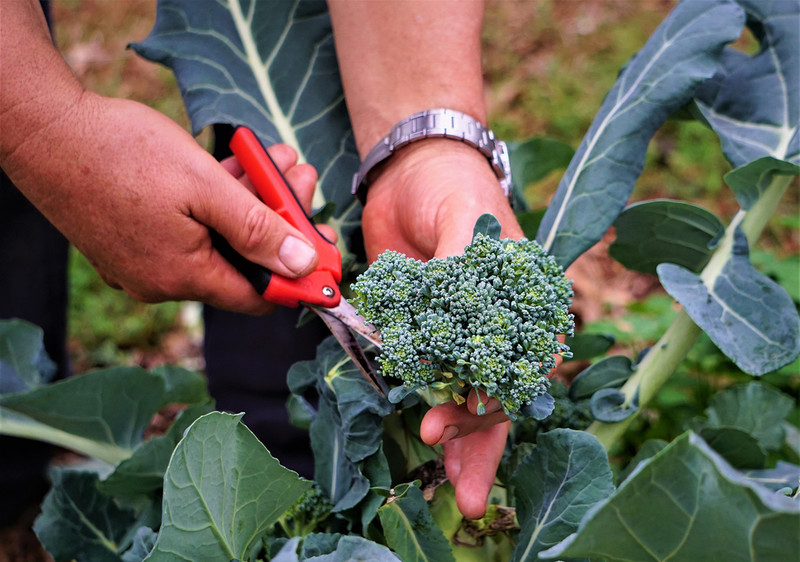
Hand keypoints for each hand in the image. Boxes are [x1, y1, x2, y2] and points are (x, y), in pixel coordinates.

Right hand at [4, 93, 321, 313]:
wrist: (45, 131)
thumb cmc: (122, 154)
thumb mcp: (205, 188)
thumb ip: (257, 230)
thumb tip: (302, 266)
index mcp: (183, 277)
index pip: (259, 297)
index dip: (299, 276)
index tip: (326, 250)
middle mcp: (163, 280)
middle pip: (242, 262)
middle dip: (280, 220)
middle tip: (301, 178)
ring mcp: (145, 261)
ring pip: (218, 239)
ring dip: (252, 202)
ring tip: (277, 160)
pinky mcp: (133, 238)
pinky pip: (191, 229)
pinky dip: (217, 202)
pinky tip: (238, 166)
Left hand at [361, 138, 523, 517]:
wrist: (410, 171)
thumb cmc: (452, 186)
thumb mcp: (465, 214)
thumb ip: (464, 263)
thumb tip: (457, 314)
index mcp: (524, 303)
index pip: (520, 365)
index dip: (495, 400)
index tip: (462, 420)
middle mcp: (499, 325)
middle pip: (498, 394)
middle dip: (481, 442)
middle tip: (463, 489)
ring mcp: (461, 332)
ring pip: (468, 397)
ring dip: (461, 440)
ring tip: (453, 484)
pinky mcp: (425, 331)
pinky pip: (428, 377)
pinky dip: (428, 406)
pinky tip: (429, 440)